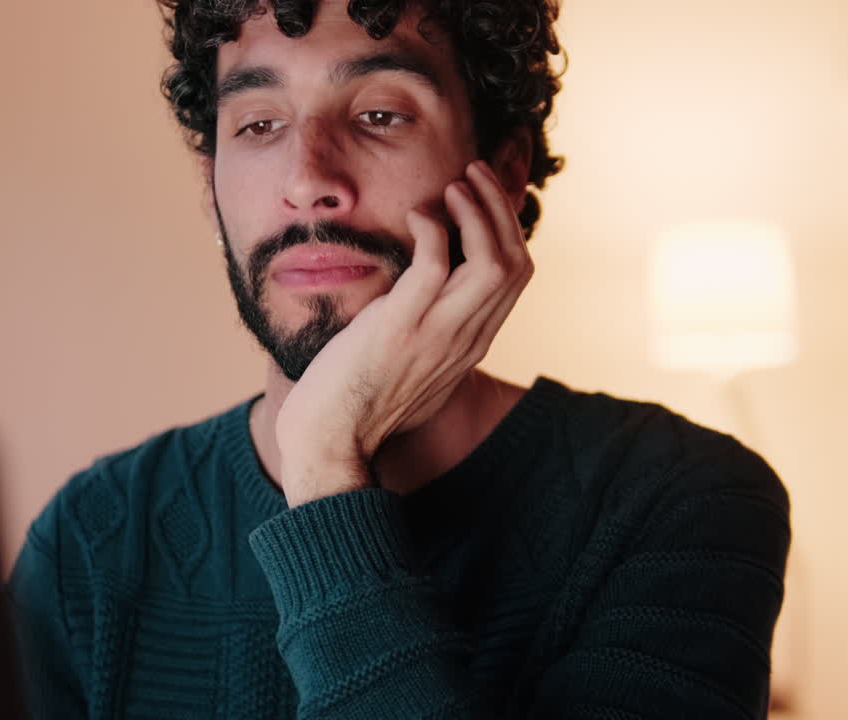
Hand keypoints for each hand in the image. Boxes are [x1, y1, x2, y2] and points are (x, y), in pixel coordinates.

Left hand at [274, 159, 533, 505]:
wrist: (331, 440)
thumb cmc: (360, 400)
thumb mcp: (414, 364)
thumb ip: (432, 330)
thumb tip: (426, 292)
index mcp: (471, 344)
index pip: (517, 277)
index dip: (507, 229)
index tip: (482, 198)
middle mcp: (466, 339)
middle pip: (515, 263)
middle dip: (500, 209)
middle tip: (473, 174)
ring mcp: (437, 334)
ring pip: (492, 262)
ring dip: (477, 213)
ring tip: (454, 185)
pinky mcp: (401, 328)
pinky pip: (435, 266)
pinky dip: (432, 230)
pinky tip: (415, 216)